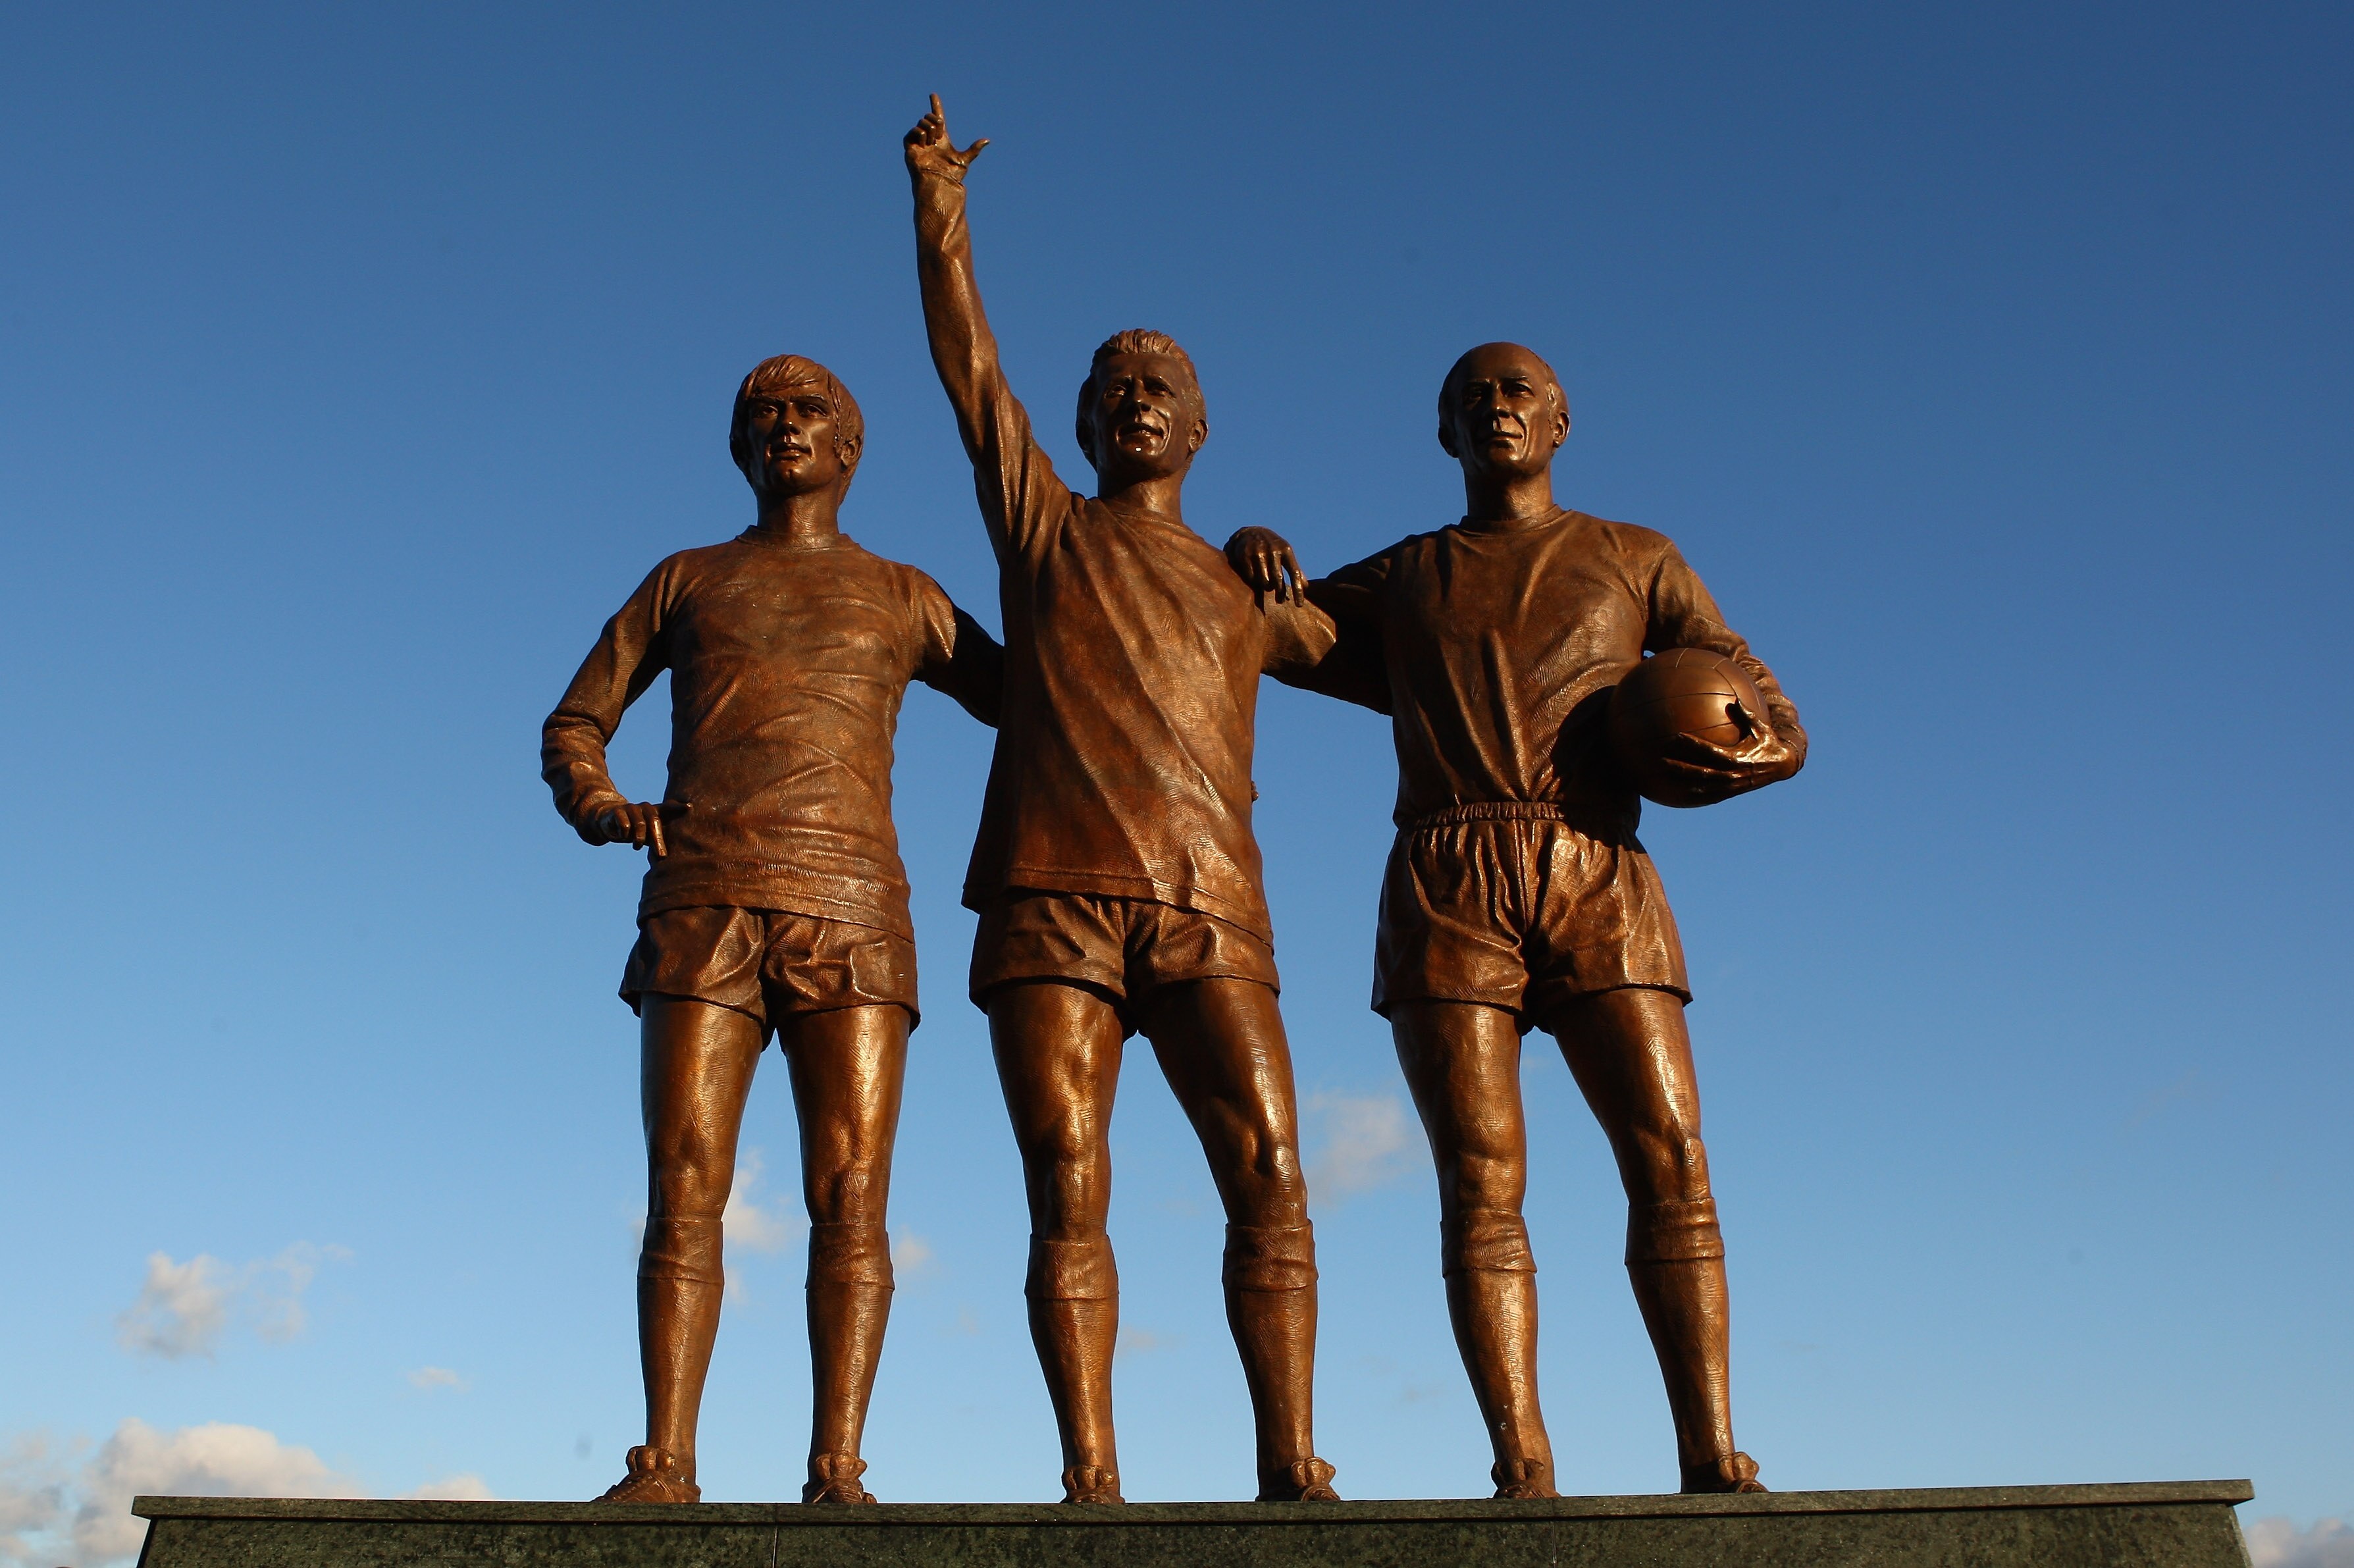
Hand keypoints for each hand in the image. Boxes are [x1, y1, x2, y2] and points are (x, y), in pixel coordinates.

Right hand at [588, 800, 688, 856]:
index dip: (678, 808)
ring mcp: (631, 807)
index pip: (668, 808)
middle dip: (658, 839)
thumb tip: (672, 855)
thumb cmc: (633, 829)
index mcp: (654, 811)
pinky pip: (625, 825)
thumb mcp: (648, 834)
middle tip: (661, 855)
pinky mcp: (618, 811)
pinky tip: (623, 836)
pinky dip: (625, 834)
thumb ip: (660, 839)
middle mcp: (644, 807)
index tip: (690, 808)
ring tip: (637, 847)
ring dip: (639, 838)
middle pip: (655, 821)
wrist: (607, 820)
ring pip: (640, 824)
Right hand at [905, 94, 987, 182]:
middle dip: (937, 122)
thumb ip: (974, 149)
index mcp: (941, 138)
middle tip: (940, 135)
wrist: (939, 182)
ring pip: (922, 122)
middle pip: (930, 117)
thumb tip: (987, 140)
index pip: (937, 117)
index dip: (935, 105)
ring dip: (930, 130)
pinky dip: (920, 134)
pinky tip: (924, 143)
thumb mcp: (964, 159)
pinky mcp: (909, 146)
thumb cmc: (951, 175)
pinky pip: (912, 132)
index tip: (933, 94)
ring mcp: (919, 142)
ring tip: (932, 143)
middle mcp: (929, 138)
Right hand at [1224, 526, 1307, 604]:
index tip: (1299, 605)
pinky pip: (1251, 578)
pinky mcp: (1245, 555)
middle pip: (1278, 580)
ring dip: (1266, 587)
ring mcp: (1258, 552)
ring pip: (1264, 581)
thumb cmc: (1272, 547)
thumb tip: (1306, 586)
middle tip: (1280, 601)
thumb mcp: (1285, 554)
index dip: (1297, 591)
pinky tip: (1255, 578)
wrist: (1250, 533)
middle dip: (1279, 593)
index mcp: (1286, 550)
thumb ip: (1294, 569)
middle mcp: (1273, 550)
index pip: (1295, 573)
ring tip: (1267, 585)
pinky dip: (1254, 581)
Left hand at [1650, 703, 1801, 801]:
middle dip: (1681, 767)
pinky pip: (1710, 794)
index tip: (1677, 736)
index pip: (1710, 750)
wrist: (1782, 766)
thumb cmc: (1769, 743)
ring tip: (1664, 777)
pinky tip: (1679, 791)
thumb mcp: (1760, 727)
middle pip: (1701, 772)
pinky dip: (1694, 793)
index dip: (1693, 744)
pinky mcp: (1731, 792)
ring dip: (1683, 782)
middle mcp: (1732, 774)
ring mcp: (1731, 785)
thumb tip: (1733, 699)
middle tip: (1662, 761)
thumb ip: (1746, 715)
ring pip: (1702, 785)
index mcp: (1737, 757)